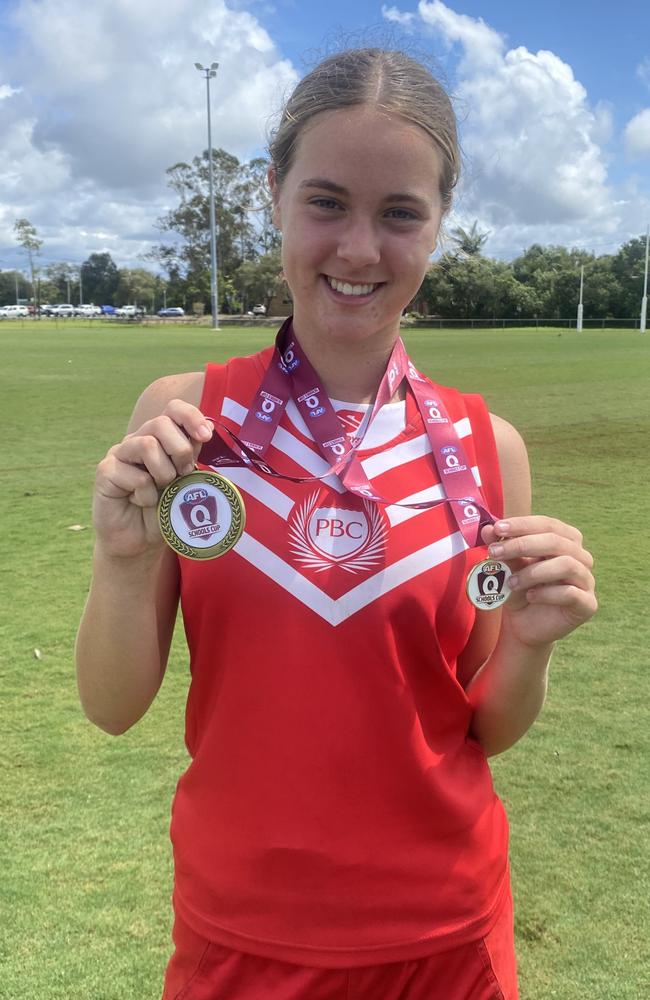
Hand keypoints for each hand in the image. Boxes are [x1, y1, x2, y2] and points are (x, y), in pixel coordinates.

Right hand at [93, 399, 212, 558]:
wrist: (139, 541)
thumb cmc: (163, 511)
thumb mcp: (185, 481)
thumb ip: (190, 456)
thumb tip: (206, 431)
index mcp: (160, 437)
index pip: (173, 409)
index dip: (191, 417)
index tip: (206, 437)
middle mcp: (138, 440)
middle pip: (161, 423)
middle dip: (181, 450)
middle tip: (183, 474)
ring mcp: (119, 454)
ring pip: (148, 445)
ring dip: (164, 473)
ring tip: (162, 490)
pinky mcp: (105, 472)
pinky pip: (136, 476)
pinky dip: (147, 495)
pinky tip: (142, 503)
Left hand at [481, 516, 596, 647]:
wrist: (524, 626)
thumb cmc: (519, 590)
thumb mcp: (507, 567)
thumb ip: (501, 547)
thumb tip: (487, 529)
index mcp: (565, 540)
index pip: (547, 524)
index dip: (522, 524)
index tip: (497, 528)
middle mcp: (581, 557)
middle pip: (556, 541)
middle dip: (522, 545)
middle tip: (495, 552)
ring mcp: (586, 580)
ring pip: (566, 565)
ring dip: (533, 572)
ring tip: (510, 583)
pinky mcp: (588, 604)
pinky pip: (570, 593)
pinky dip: (546, 593)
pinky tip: (530, 596)